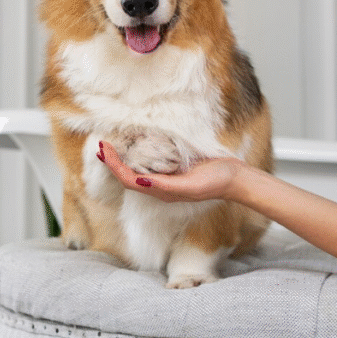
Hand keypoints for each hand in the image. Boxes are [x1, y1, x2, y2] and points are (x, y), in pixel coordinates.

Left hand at [97, 141, 244, 203]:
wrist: (235, 179)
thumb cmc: (215, 182)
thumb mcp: (190, 185)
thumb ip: (166, 186)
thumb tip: (142, 182)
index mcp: (162, 192)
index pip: (129, 179)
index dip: (113, 166)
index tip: (103, 150)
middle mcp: (161, 186)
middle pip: (128, 175)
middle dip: (113, 162)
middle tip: (101, 145)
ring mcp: (168, 178)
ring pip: (138, 169)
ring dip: (123, 159)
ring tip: (112, 146)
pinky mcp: (175, 169)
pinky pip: (151, 163)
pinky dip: (139, 154)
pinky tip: (137, 145)